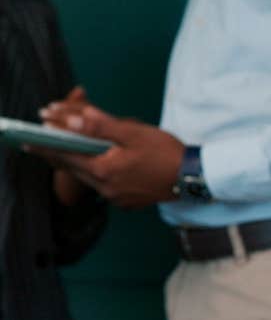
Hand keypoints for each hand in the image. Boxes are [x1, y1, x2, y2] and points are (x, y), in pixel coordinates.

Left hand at [36, 88, 184, 207]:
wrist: (195, 177)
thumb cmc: (166, 152)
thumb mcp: (134, 132)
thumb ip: (101, 125)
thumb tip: (72, 118)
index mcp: (104, 170)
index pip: (65, 154)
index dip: (45, 143)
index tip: (26, 137)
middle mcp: (105, 188)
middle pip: (72, 168)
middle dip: (55, 153)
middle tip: (37, 142)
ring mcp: (116, 198)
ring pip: (86, 177)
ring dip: (74, 162)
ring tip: (64, 150)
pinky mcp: (126, 201)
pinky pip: (102, 186)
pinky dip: (94, 172)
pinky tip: (97, 164)